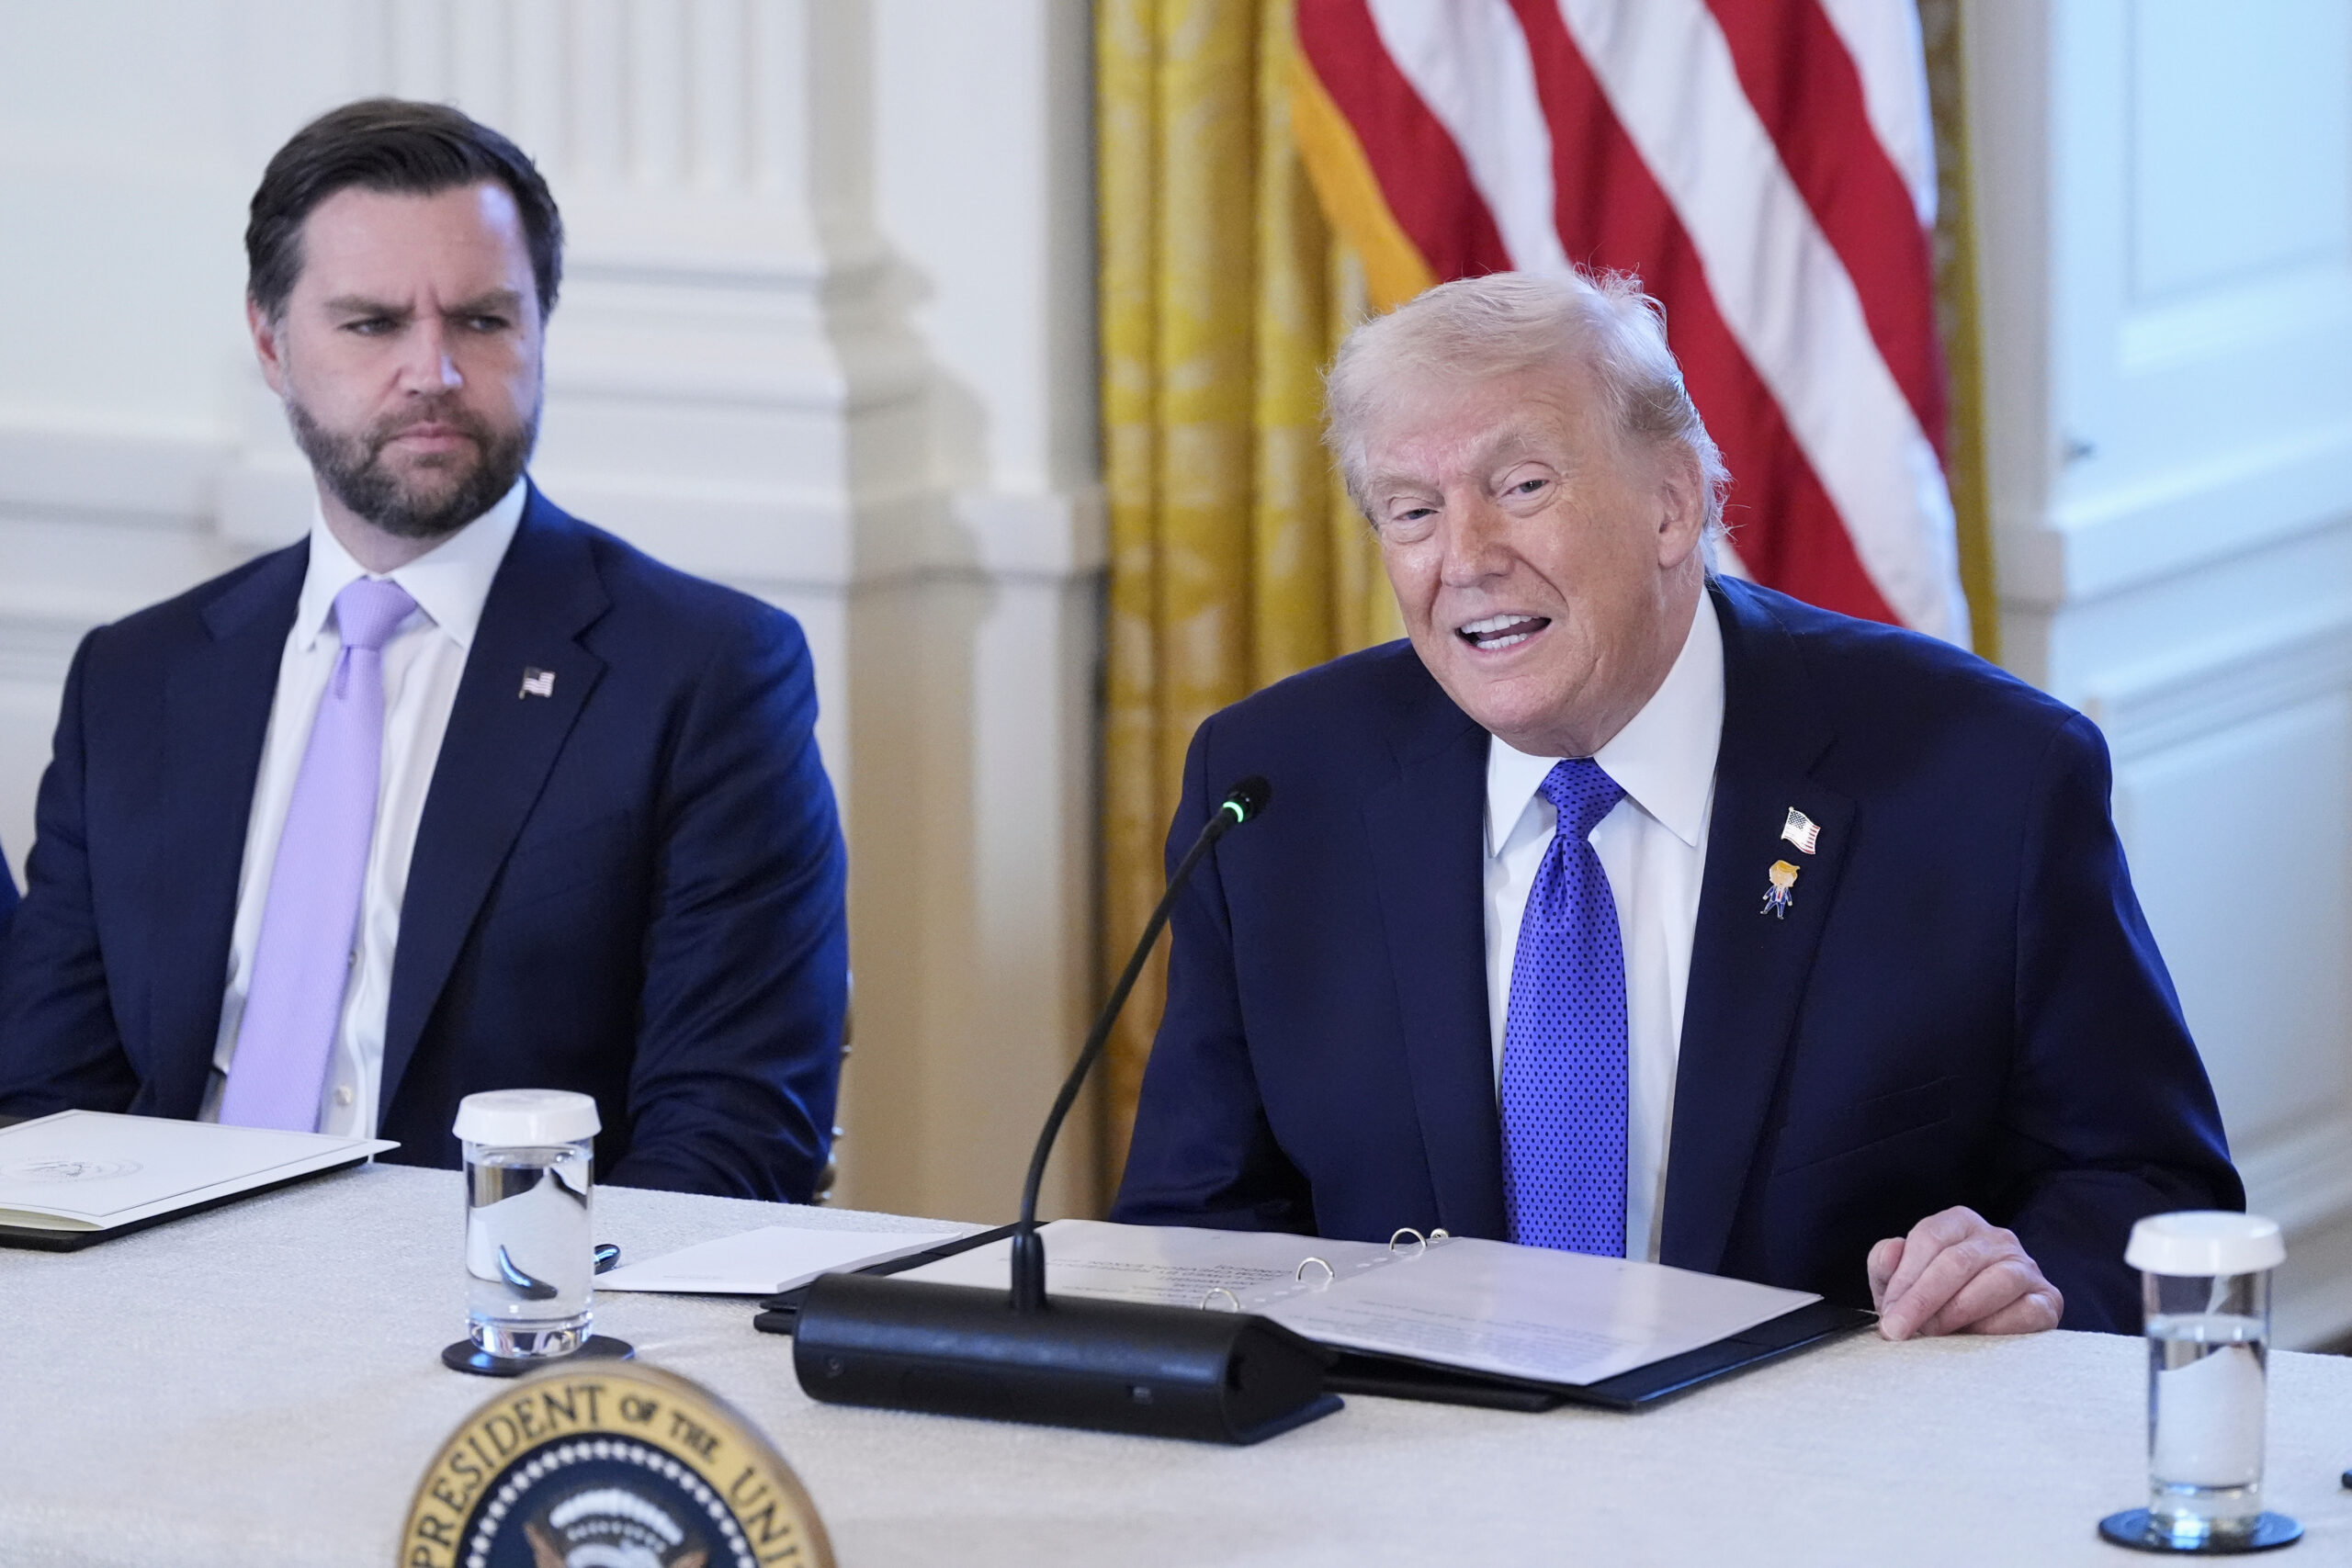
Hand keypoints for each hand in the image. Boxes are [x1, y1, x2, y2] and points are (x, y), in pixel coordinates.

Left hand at [1867, 1206, 2061, 1339]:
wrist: (1976, 1331)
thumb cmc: (1934, 1301)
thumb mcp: (1900, 1281)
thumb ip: (1885, 1264)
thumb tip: (1891, 1251)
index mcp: (1959, 1223)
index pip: (1930, 1238)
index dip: (1904, 1279)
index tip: (1888, 1315)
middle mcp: (1997, 1238)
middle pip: (1958, 1260)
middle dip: (1923, 1299)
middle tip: (1899, 1331)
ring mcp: (2027, 1267)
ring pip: (1997, 1281)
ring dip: (1959, 1312)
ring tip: (1934, 1335)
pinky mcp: (2048, 1299)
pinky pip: (2027, 1310)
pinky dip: (1997, 1328)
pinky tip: (1974, 1340)